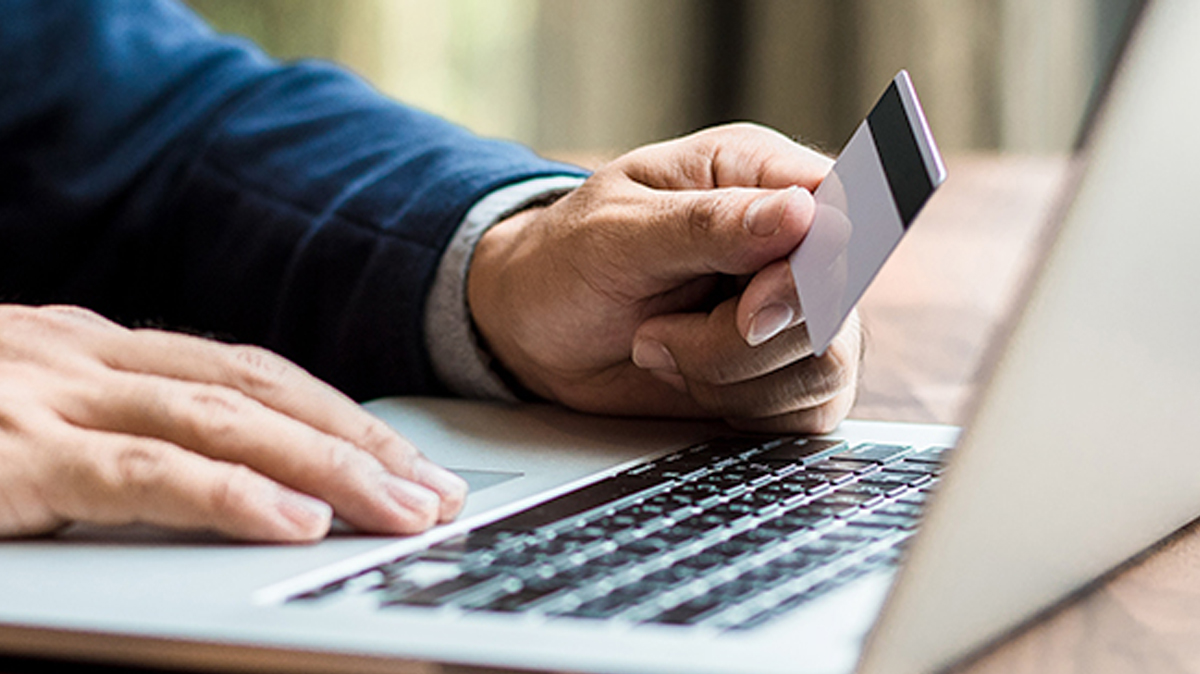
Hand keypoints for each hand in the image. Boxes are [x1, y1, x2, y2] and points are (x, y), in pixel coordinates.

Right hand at [0, 305, 466, 541]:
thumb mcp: (17, 415)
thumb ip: (105, 434)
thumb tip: (206, 475)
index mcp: (97, 351)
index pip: (249, 375)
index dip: (340, 417)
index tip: (407, 460)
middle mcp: (87, 359)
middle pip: (260, 391)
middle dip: (359, 442)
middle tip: (437, 492)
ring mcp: (52, 399)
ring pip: (226, 422)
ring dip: (328, 466)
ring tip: (400, 510)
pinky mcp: (14, 456)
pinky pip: (143, 473)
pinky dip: (231, 495)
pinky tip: (295, 520)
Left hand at [469, 123, 860, 432]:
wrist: (536, 328)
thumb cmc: (567, 260)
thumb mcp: (616, 231)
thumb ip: (707, 224)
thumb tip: (801, 214)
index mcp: (755, 174)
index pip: (839, 209)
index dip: (813, 268)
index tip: (749, 306)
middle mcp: (789, 241)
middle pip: (835, 302)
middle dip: (744, 339)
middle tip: (658, 333)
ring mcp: (794, 312)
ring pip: (826, 366)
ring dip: (730, 375)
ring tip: (658, 347)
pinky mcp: (784, 373)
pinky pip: (808, 411)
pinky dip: (742, 409)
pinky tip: (684, 379)